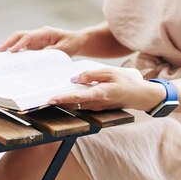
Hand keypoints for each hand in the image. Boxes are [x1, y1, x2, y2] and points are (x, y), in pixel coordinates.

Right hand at [0, 26, 85, 54]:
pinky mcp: (35, 44)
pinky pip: (22, 46)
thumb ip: (52, 52)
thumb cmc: (72, 43)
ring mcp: (35, 39)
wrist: (77, 41)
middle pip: (19, 35)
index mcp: (45, 32)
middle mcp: (38, 34)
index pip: (29, 37)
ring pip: (18, 39)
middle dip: (8, 42)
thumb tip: (39, 57)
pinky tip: (7, 56)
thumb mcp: (65, 49)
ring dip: (8, 45)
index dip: (19, 43)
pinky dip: (14, 49)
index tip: (11, 51)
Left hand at [48, 67, 165, 111]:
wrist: (140, 96)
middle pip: (71, 103)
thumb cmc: (126, 81)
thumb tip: (74, 78)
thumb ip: (91, 74)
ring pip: (74, 105)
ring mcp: (95, 108)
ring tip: (48, 94)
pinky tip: (63, 93)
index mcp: (99, 94)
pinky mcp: (95, 107)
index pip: (77, 97)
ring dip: (62, 101)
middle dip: (57, 101)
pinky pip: (80, 104)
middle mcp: (95, 104)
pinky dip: (70, 100)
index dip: (63, 98)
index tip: (50, 99)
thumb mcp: (110, 72)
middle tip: (40, 97)